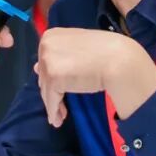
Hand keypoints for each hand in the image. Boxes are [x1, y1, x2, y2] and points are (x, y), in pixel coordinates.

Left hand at [36, 28, 155, 127]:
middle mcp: (46, 46)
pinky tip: (58, 120)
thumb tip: (36, 69)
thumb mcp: (79, 47)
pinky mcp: (54, 78)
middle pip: (44, 74)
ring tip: (60, 116)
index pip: (45, 59)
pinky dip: (54, 112)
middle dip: (52, 90)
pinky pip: (51, 100)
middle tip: (61, 105)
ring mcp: (48, 61)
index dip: (53, 75)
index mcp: (51, 35)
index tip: (62, 86)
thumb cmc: (106, 51)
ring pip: (46, 89)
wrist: (119, 59)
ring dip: (53, 104)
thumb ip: (60, 55)